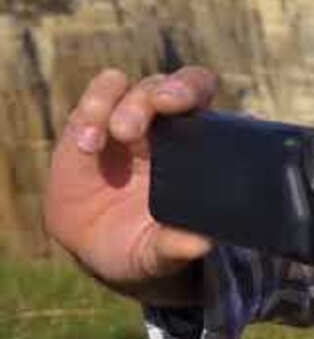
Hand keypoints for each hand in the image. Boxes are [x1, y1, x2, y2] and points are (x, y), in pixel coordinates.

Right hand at [43, 67, 218, 297]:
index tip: (184, 105)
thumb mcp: (161, 252)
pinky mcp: (86, 129)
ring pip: (129, 88)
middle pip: (168, 86)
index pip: (202, 95)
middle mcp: (162, 126)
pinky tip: (89, 144)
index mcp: (194, 145)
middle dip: (164, 92)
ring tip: (118, 134)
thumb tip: (202, 244)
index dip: (194, 90)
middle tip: (150, 117)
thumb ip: (178, 247)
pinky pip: (91, 105)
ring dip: (125, 103)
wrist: (98, 250)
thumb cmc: (144, 243)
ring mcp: (124, 123)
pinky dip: (91, 114)